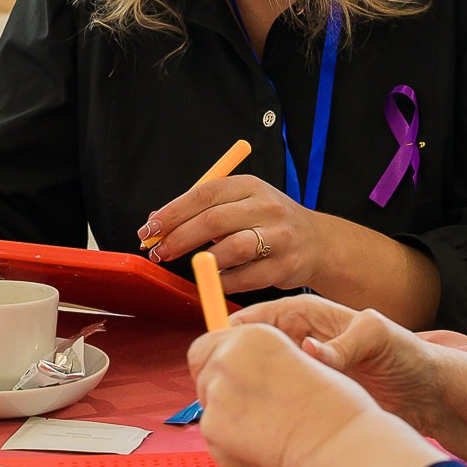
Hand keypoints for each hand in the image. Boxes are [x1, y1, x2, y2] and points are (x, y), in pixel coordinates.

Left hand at [142, 174, 335, 293]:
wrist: (316, 242)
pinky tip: (216, 279)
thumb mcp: (240, 204)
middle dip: (179, 238)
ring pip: (231, 249)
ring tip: (193, 267)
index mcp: (250, 186)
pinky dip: (224, 281)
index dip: (172, 212)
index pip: (204, 194)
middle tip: (159, 252)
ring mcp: (279, 236)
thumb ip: (201, 210)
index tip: (149, 229)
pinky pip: (245, 278)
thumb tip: (155, 222)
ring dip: (204, 262)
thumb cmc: (266, 222)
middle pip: (213, 221)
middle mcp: (266, 207)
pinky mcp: (285, 266)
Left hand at [187, 324, 385, 466]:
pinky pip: (213, 435)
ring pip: (207, 403)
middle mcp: (230, 357)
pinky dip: (231, 442)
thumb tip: (240, 374)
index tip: (230, 373)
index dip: (222, 359)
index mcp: (255, 334)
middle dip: (218, 384)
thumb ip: (263, 363)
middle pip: (201, 367)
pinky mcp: (212, 428)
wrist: (341, 448)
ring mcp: (217, 393)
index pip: (214, 341)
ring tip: (267, 428)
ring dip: (227, 415)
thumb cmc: (336, 411)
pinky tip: (262, 445)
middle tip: (250, 406)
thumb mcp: (300, 362)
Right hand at [231, 296, 447, 435]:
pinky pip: (277, 403)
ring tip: (241, 409)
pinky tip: (265, 425)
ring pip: (260, 380)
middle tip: (222, 388)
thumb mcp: (378, 338)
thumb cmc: (408, 355)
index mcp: (308, 315)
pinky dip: (267, 412)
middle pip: (249, 350)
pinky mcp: (307, 398)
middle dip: (233, 366)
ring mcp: (302, 371)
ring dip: (250, 393)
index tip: (218, 354)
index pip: (255, 318)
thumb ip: (343, 343)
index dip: (232, 333)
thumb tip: (309, 350)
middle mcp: (299, 341)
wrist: (428, 394)